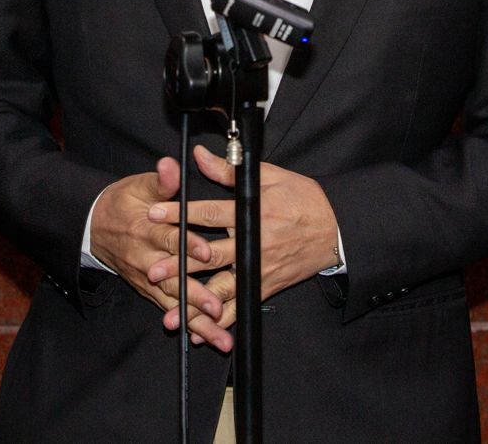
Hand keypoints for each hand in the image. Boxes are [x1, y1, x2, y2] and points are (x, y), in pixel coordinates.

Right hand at [87, 157, 228, 341]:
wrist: (95, 226)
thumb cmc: (124, 203)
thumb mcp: (140, 186)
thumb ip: (161, 181)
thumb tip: (171, 165)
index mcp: (146, 229)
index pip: (169, 238)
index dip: (188, 246)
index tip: (206, 254)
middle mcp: (146, 258)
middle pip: (173, 279)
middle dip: (196, 295)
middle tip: (217, 306)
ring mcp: (147, 278)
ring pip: (173, 301)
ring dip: (196, 319)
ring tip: (219, 335)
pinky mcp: (149, 290)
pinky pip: (169, 310)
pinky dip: (186, 325)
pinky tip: (207, 337)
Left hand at [146, 145, 339, 347]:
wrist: (335, 231)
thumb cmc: (303, 199)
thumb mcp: (269, 177)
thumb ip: (229, 171)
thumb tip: (200, 156)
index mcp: (251, 214)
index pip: (208, 214)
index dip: (179, 214)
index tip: (153, 214)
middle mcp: (252, 246)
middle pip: (209, 257)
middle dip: (179, 265)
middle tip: (152, 270)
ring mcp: (258, 270)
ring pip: (221, 290)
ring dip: (195, 302)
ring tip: (170, 314)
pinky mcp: (264, 287)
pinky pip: (239, 308)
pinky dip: (220, 322)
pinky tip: (201, 332)